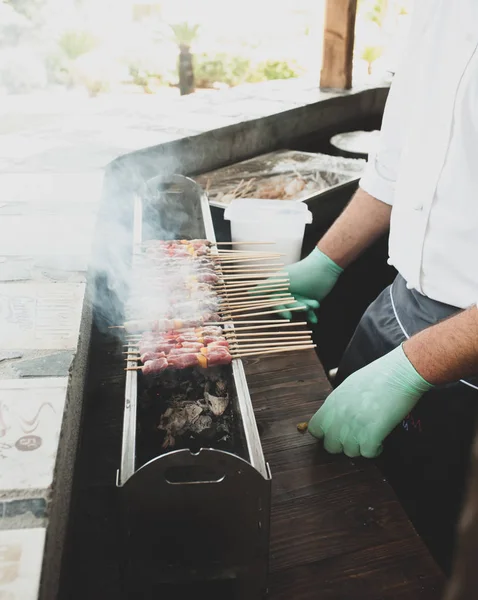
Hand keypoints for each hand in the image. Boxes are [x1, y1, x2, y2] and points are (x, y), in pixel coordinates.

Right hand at [253, 248, 342, 322]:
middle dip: (294, 308)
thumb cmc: (301, 273)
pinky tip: (315, 319)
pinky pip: (309, 313)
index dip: (280, 309)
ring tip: (314, 303)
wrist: (325, 268)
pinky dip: (312, 316)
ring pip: (299, 310)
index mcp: (279, 288)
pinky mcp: (311, 301)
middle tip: (302, 307)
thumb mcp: (280, 280)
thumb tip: (248, 293)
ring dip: (306, 309)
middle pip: (287, 306)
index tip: (287, 315)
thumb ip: (264, 288)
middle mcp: (288, 293)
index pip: (274, 302)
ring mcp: (299, 298)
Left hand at [307, 344, 432, 457]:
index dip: (325, 434)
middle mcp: (339, 416)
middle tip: (355, 437)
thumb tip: (334, 410)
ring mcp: (354, 426)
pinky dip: (375, 450)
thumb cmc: (378, 375)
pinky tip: (380, 441)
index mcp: (332, 403)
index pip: (314, 429)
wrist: (399, 373)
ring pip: (350, 452)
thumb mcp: (349, 384)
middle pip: (330, 446)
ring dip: (361, 447)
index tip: (336, 433)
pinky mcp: (372, 433)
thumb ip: (338, 401)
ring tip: (370, 437)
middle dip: (343, 445)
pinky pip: (368, 453)